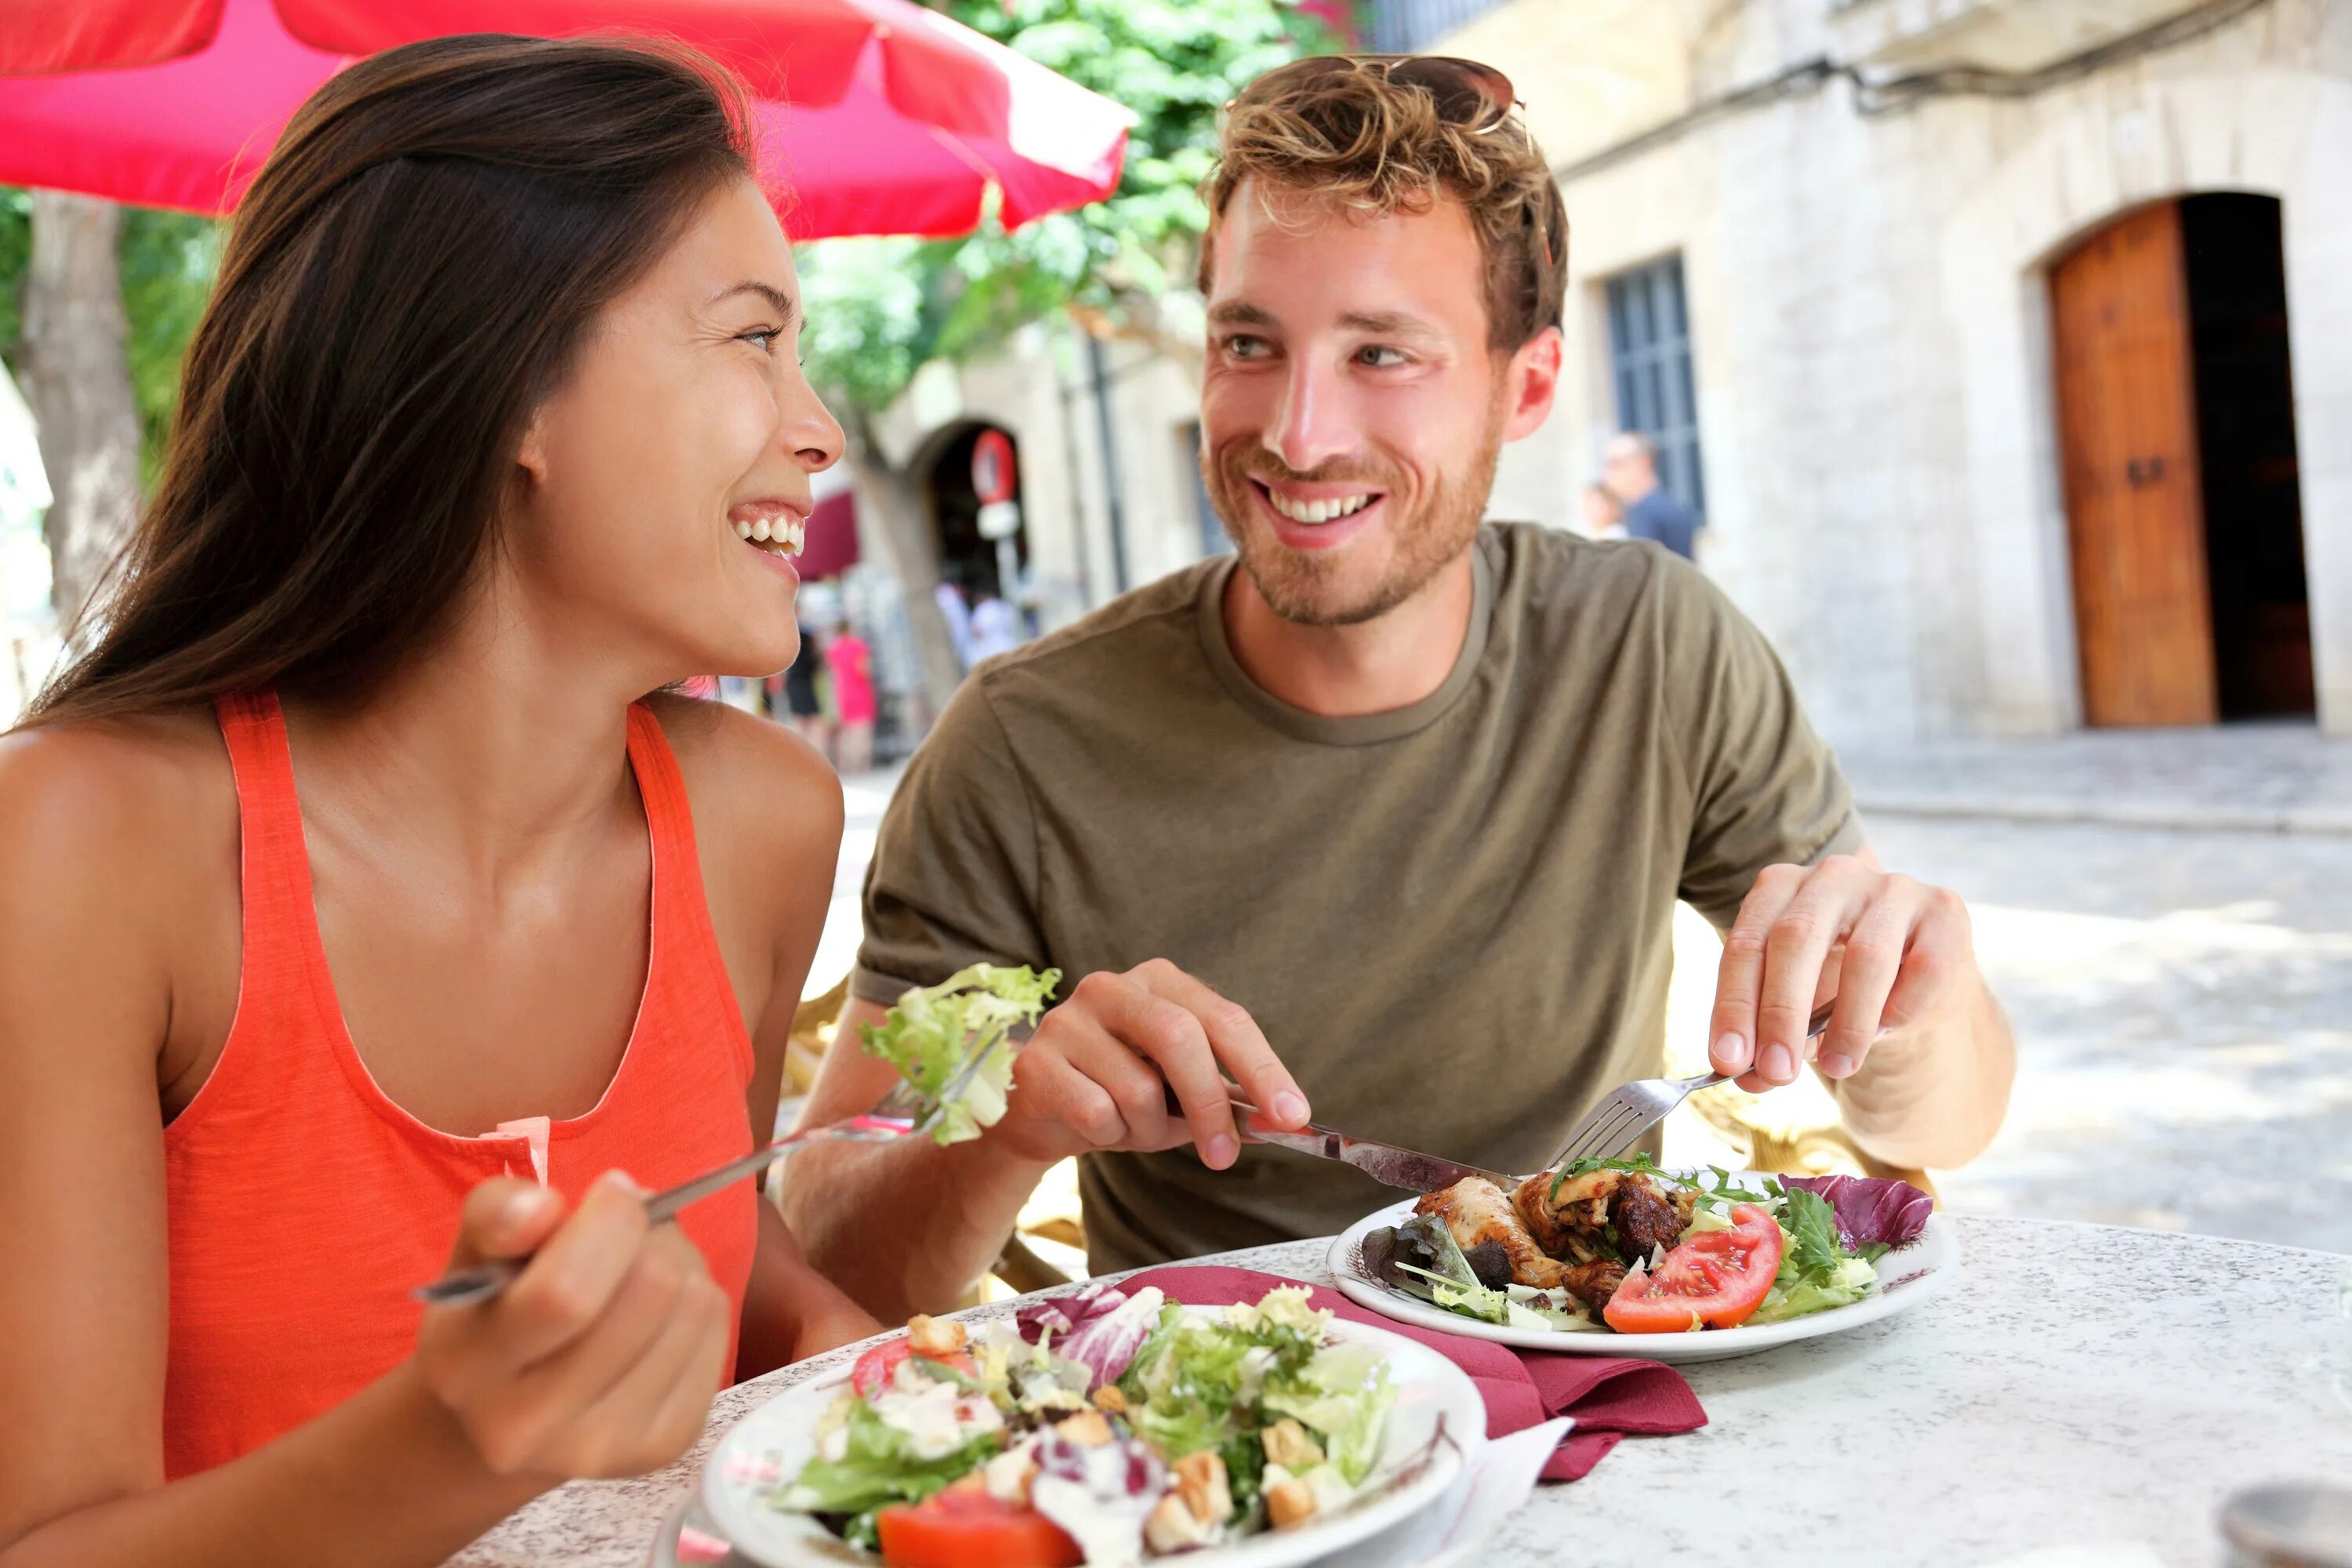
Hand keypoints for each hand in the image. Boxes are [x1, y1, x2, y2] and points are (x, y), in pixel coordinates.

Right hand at [414, 1172, 732, 1480]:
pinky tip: (658, 1315)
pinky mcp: (663, 1448)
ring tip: (639, 1271)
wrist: (510, 1409)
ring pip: (695, 1306)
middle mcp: (527, 1429)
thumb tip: (543, 1208)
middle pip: (651, 1292)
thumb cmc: (497, 1307)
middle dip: (652, 1236)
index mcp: (466, 1368)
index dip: (611, 1221)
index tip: (612, 1191)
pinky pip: (717, 1335)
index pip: (565, 1293)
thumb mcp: (476, 1249)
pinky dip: (698, 1304)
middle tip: (630, 1230)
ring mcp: (602, 1448)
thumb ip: (498, 1214)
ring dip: (681, 1263)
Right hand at [992, 958, 1309, 1169]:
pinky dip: (1108, 1135)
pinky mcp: (1037, 1061)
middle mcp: (1112, 987)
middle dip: (1210, 1104)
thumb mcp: (1181, 1093)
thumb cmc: (1121, 1094)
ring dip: (1149, 1129)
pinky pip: (1096, 1112)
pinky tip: (1095, 1127)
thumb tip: (1282, 1122)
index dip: (1263, 1068)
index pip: (1225, 1018)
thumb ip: (1230, 1100)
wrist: (1041, 1113)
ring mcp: (1069, 1020)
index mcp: (1161, 981)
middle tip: (1223, 1155)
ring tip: (1134, 1128)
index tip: (1292, 1116)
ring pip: (1137, 1088)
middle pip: (1181, 1039)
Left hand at [1707, 853, 1976, 1091]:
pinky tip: (1887, 1031)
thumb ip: (1767, 1040)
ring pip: (1866, 955)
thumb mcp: (1793, 1010)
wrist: (1911, 982)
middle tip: (1776, 1071)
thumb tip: (1747, 1077)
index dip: (1734, 1004)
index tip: (1727, 1060)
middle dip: (1781, 1012)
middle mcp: (1833, 875)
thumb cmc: (1835, 991)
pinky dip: (1901, 1009)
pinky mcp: (1945, 911)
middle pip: (1796, 937)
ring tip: (1836, 1067)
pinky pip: (1924, 968)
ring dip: (1847, 1023)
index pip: (1746, 943)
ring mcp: (1893, 888)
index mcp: (1780, 887)